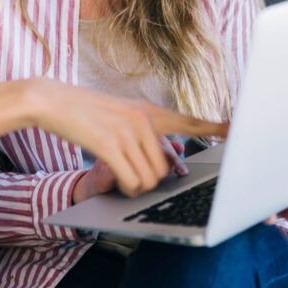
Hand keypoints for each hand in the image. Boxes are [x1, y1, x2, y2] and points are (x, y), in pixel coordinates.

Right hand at [0, 78, 226, 197]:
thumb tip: (161, 162)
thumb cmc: (84, 111)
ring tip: (120, 175)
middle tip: (130, 174)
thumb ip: (142, 132)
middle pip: (166, 169)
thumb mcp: (120, 115)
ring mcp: (128, 131)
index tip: (236, 130)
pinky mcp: (111, 144)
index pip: (189, 122)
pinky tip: (114, 179)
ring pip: (151, 179)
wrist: (52, 99)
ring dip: (137, 186)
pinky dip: (126, 187)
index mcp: (149, 111)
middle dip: (151, 180)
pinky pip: (133, 181)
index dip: (214, 129)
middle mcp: (145, 118)